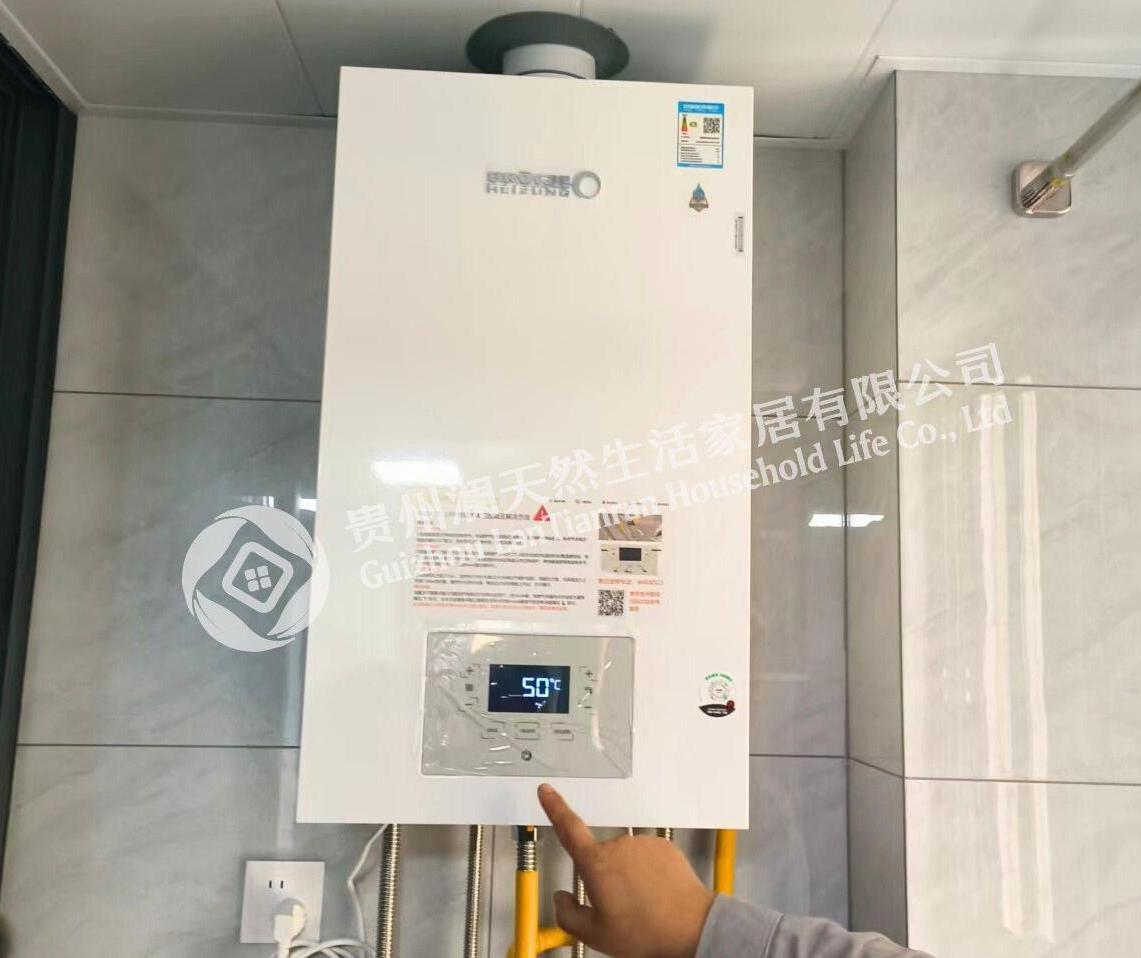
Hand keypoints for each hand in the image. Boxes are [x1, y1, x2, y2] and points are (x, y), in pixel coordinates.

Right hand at [537, 784, 715, 957]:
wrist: (690, 929)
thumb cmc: (645, 933)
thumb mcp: (595, 934)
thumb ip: (568, 915)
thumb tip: (561, 899)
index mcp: (596, 864)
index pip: (568, 828)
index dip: (554, 807)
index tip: (546, 791)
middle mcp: (618, 846)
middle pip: (601, 858)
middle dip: (606, 878)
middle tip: (620, 908)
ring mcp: (643, 844)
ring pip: (626, 859)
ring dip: (629, 876)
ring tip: (644, 906)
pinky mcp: (664, 846)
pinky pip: (647, 858)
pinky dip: (649, 873)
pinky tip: (657, 895)